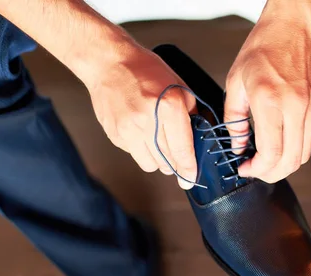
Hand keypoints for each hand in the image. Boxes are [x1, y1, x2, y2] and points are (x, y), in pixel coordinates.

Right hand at [86, 42, 197, 188]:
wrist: (108, 63)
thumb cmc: (145, 70)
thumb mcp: (180, 86)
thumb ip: (193, 114)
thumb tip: (202, 138)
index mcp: (168, 106)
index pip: (182, 150)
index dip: (188, 168)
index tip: (191, 177)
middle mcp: (147, 120)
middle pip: (167, 161)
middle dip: (176, 166)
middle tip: (179, 161)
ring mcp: (128, 129)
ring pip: (150, 164)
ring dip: (159, 161)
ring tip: (160, 144)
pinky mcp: (115, 135)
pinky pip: (134, 154)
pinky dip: (142, 150)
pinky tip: (143, 133)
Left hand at [224, 0, 310, 182]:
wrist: (296, 23)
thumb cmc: (265, 45)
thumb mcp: (236, 80)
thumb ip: (235, 119)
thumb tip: (238, 145)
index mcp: (271, 100)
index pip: (271, 153)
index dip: (257, 169)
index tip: (245, 168)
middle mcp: (296, 107)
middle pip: (291, 161)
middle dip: (271, 174)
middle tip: (256, 170)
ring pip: (304, 154)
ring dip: (284, 164)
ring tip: (266, 160)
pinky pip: (309, 138)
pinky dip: (294, 149)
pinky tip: (279, 142)